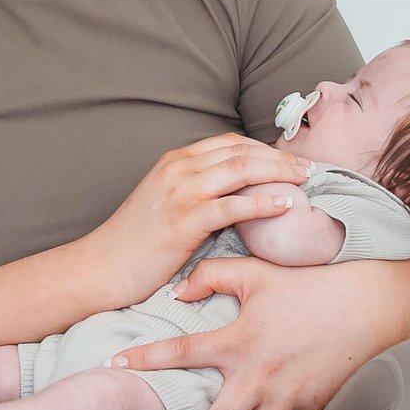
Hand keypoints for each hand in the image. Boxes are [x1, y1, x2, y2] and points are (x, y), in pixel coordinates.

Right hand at [79, 135, 312, 305]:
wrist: (101, 267)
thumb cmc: (135, 243)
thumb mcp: (164, 203)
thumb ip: (195, 191)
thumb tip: (234, 195)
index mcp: (175, 161)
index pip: (230, 143)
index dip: (265, 148)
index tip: (290, 158)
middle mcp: (178, 169)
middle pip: (241, 152)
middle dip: (279, 157)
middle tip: (309, 167)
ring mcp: (180, 192)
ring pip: (240, 170)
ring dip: (278, 172)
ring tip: (304, 180)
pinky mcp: (184, 220)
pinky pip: (232, 206)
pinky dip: (262, 202)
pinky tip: (284, 204)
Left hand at [110, 255, 409, 409]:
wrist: (372, 307)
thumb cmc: (312, 285)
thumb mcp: (258, 272)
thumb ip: (213, 275)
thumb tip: (177, 291)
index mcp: (240, 342)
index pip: (181, 353)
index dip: (145, 359)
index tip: (115, 366)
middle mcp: (259, 378)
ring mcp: (287, 400)